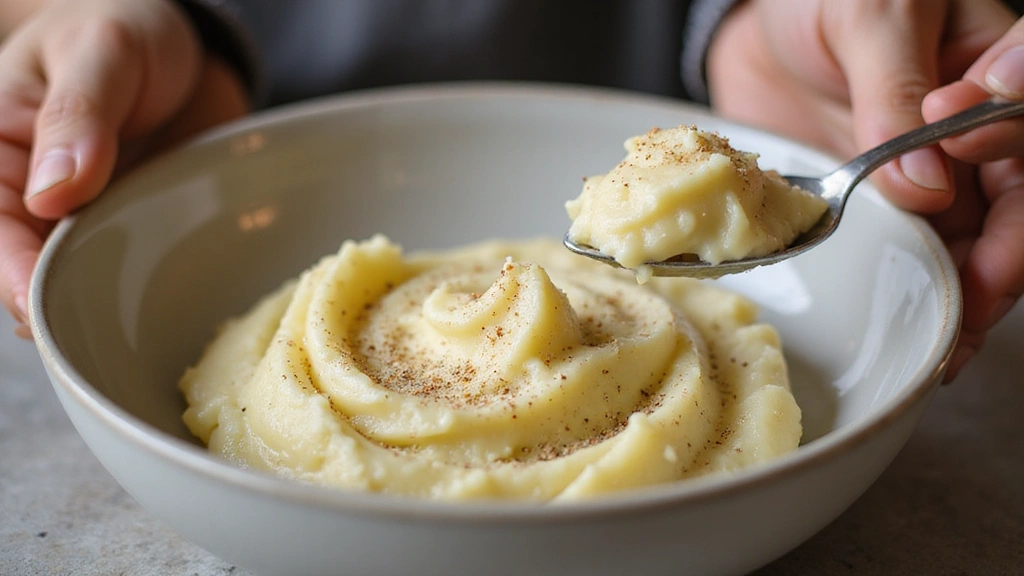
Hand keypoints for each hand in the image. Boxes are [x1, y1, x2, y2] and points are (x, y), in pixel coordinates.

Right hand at [0, 0, 248, 336]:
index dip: (9, 272)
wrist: (185, 42)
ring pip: (76, 280)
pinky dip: (140, 289)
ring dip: (102, 302)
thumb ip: (78, 116)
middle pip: (26, 268)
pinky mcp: (128, 227)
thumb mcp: (103, 54)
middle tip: (97, 331)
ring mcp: (81, 215)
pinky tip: (163, 305)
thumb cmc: (123, 26)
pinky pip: (126, 271)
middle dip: (57, 302)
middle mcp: (31, 191)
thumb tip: (54, 193)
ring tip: (133, 324)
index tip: (40, 304)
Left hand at [706, 0, 1020, 380]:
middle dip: (1004, 257)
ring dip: (967, 293)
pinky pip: (905, 251)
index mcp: (987, 71)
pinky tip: (913, 325)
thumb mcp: (865, 15)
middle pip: (1013, 204)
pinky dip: (911, 290)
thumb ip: (894, 90)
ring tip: (951, 343)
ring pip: (970, 241)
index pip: (1023, 123)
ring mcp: (926, 172)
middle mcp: (969, 132)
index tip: (956, 171)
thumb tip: (925, 187)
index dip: (1009, 156)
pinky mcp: (877, 202)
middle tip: (976, 298)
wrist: (755, 25)